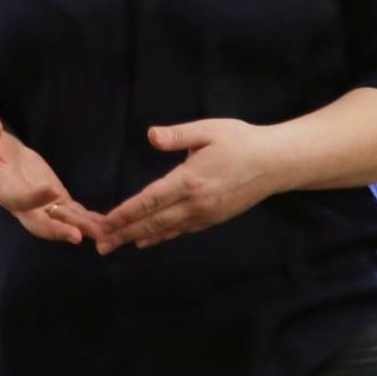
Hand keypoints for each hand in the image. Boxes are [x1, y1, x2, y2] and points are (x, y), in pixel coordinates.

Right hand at [0, 116, 105, 245]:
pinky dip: (88, 220)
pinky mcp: (56, 199)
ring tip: (103, 233)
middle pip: (39, 223)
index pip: (18, 198)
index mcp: (4, 189)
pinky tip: (106, 226)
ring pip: (61, 220)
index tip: (52, 190)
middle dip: (58, 230)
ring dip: (81, 228)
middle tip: (76, 236)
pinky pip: (73, 212)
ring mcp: (41, 205)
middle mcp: (23, 205)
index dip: (34, 197)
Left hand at [96, 119, 283, 254]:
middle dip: (124, 233)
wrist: (276, 163)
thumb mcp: (209, 130)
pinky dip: (160, 237)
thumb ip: (178, 135)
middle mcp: (195, 203)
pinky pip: (180, 230)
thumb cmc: (241, 141)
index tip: (106, 222)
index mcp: (190, 179)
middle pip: (152, 221)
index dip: (126, 212)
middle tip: (100, 245)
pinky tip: (146, 240)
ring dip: (137, 238)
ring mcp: (205, 214)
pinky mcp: (212, 218)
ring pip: (165, 230)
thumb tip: (151, 135)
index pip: (150, 199)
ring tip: (115, 245)